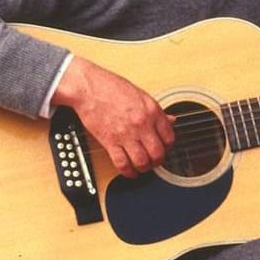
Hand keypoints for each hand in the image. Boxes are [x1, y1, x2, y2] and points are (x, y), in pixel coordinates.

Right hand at [53, 57, 174, 177]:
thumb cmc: (112, 87)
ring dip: (144, 168)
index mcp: (152, 111)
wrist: (89, 87)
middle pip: (158, 153)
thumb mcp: (141, 95)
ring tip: (142, 166)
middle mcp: (141, 124)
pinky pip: (122, 164)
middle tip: (154, 161)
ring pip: (142, 162)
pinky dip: (128, 172)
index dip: (168, 147)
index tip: (164, 148)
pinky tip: (129, 171)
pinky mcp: (109, 141)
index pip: (169, 137)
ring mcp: (126, 134)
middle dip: (158, 161)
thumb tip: (170, 120)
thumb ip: (157, 111)